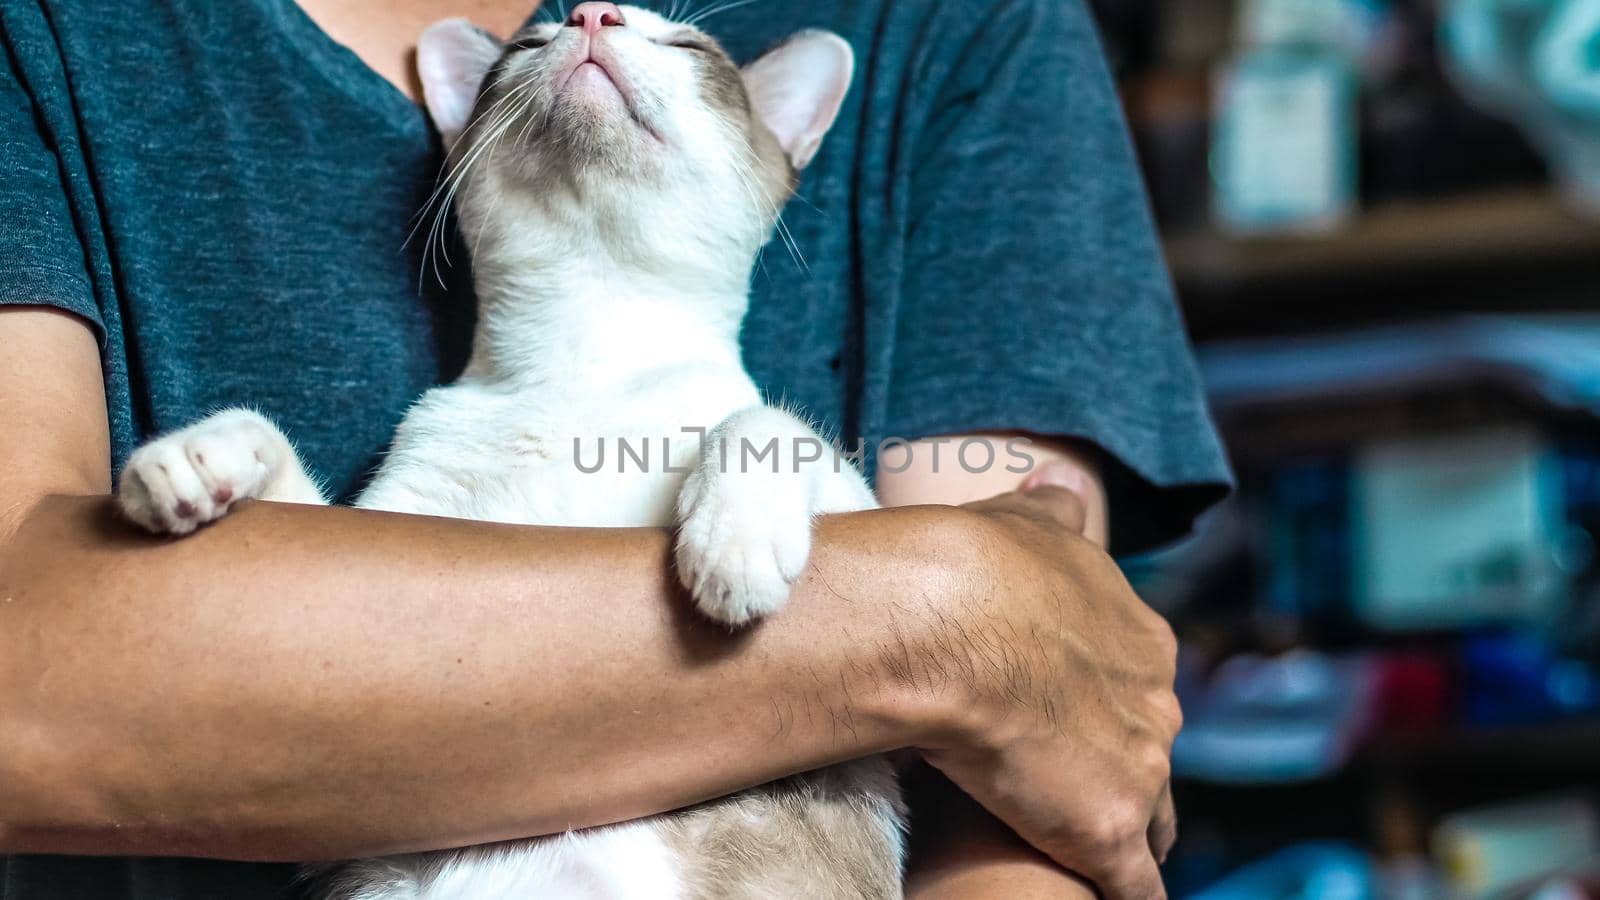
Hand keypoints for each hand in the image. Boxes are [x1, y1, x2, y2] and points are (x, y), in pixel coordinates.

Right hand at [906, 470, 1180, 899]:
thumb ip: (1050, 514)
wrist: (953, 618)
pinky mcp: (1108, 829)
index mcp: (1139, 638)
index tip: (1073, 720)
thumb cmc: (979, 564)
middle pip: (1153, 757)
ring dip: (1129, 834)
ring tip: (1086, 856)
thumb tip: (1062, 485)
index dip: (1107, 710)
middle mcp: (1155, 703)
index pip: (1138, 690)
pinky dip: (1124, 895)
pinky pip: (1132, 886)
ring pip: (1153, 823)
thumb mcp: (1025, 522)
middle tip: (1075, 788)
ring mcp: (1140, 770)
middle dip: (1124, 772)